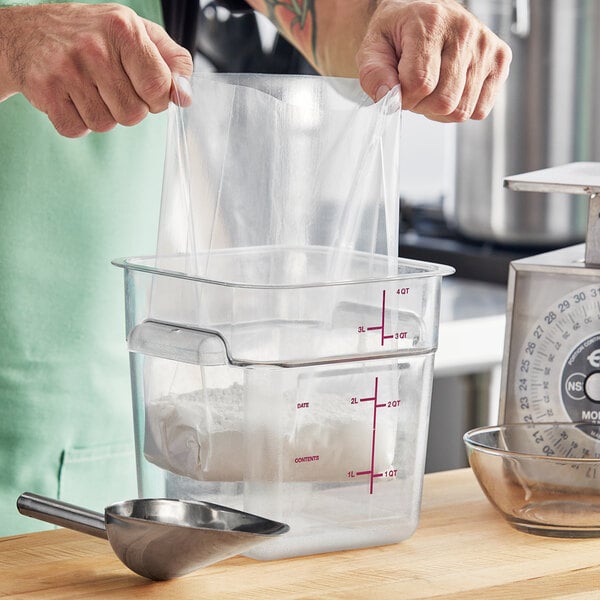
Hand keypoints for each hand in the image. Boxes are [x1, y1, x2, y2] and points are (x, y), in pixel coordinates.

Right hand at [0, 3, 192, 136]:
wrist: (25, 34)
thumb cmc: (91, 35)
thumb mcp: (135, 31)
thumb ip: (171, 60)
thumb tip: (186, 95)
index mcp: (123, 28)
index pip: (159, 86)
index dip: (158, 99)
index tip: (148, 91)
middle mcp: (94, 47)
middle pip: (134, 114)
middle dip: (129, 108)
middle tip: (113, 87)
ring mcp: (67, 70)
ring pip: (106, 125)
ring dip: (103, 115)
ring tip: (90, 89)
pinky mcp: (45, 91)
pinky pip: (78, 130)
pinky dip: (78, 122)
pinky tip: (71, 97)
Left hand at [356, 0, 510, 121]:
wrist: (422, 13)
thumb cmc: (398, 33)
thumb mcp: (373, 48)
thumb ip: (372, 74)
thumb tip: (388, 99)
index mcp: (431, 21)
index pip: (420, 84)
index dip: (403, 97)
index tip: (398, 88)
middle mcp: (464, 30)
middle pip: (444, 102)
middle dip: (422, 106)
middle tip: (415, 89)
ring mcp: (486, 45)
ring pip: (462, 110)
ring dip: (440, 110)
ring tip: (433, 87)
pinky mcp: (500, 60)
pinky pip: (480, 110)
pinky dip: (461, 108)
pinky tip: (451, 89)